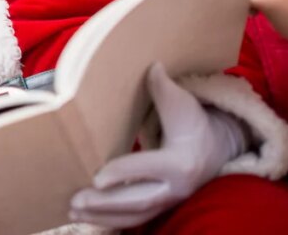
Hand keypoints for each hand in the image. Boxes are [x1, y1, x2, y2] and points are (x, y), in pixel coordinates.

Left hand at [69, 64, 245, 228]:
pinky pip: (133, 220)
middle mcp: (175, 188)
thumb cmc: (193, 122)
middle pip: (139, 200)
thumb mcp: (183, 104)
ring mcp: (167, 201)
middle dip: (106, 203)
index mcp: (181, 162)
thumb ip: (164, 88)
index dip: (123, 173)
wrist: (215, 150)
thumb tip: (152, 67)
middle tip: (76, 200)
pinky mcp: (159, 207)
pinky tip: (84, 217)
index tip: (98, 177)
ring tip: (72, 209)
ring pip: (133, 215)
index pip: (148, 169)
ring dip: (101, 216)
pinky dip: (108, 221)